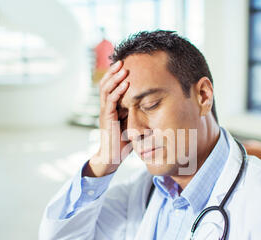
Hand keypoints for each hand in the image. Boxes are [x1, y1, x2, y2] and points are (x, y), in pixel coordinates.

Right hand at [83, 60, 130, 176]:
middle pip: (106, 83)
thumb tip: (155, 103)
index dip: (116, 75)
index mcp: (112, 106)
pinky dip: (117, 91)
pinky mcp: (106, 118)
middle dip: (113, 71)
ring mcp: (105, 112)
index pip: (111, 86)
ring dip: (114, 77)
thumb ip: (139, 112)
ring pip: (106, 89)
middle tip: (123, 60)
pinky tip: (125, 84)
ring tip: (123, 68)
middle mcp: (106, 106)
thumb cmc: (124, 141)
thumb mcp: (133, 123)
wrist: (113, 157)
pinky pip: (110, 101)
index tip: (127, 64)